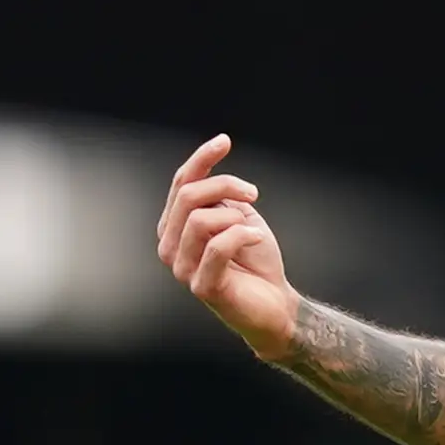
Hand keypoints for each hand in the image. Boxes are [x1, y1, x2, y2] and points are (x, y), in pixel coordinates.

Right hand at [154, 134, 296, 361]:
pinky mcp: (202, 287)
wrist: (274, 303)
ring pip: (199, 220)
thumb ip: (219, 196)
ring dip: (234, 216)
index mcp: (174, 227)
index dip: (201, 159)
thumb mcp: (237, 216)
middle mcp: (170, 247)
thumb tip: (210, 174)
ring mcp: (182, 269)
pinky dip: (242, 235)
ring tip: (252, 226)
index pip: (181, 183)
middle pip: (187, 196)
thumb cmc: (255, 260)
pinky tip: (257, 237)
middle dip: (224, 185)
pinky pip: (217, 247)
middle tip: (252, 194)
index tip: (225, 141)